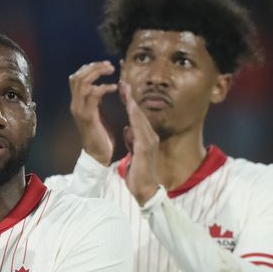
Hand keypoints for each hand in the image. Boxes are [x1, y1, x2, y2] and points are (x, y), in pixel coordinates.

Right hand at [68, 61, 117, 165]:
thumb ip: (96, 99)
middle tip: (110, 66)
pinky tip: (114, 88)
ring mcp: (80, 110)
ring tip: (111, 72)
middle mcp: (75, 104)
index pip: (76, 77)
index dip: (90, 68)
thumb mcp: (97, 112)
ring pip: (82, 82)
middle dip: (94, 67)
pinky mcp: (88, 116)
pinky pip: (93, 95)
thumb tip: (103, 84)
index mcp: (77, 103)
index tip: (106, 66)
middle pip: (77, 76)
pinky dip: (104, 87)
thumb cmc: (100, 135)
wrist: (98, 155)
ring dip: (97, 73)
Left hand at [121, 83, 160, 204]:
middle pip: (139, 113)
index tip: (122, 90)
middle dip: (131, 98)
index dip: (129, 102)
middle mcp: (150, 136)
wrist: (144, 189)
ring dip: (133, 104)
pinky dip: (135, 118)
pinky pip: (140, 130)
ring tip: (126, 91)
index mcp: (145, 137)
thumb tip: (128, 129)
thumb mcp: (133, 152)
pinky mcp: (146, 148)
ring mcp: (149, 141)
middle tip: (124, 83)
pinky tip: (130, 109)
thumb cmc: (138, 172)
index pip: (136, 116)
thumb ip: (132, 140)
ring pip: (140, 119)